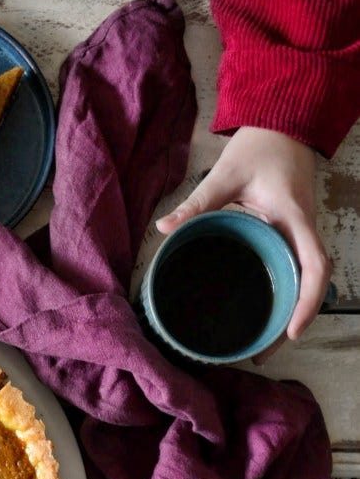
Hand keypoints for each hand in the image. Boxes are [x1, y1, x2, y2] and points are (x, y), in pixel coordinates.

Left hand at [156, 127, 331, 357]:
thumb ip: (196, 203)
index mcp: (294, 217)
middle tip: (264, 352)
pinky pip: (294, 269)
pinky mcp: (292, 234)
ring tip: (262, 344)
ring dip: (289, 311)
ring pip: (304, 280)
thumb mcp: (225, 175)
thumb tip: (163, 227)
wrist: (282, 126)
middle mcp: (304, 230)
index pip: (314, 264)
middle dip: (294, 320)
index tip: (291, 331)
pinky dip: (284, 293)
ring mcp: (300, 234)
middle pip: (311, 283)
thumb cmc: (259, 148)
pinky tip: (264, 313)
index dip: (307, 300)